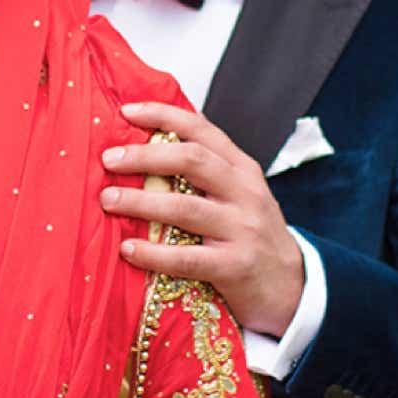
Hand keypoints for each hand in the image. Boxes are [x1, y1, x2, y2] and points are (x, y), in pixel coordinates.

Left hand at [106, 100, 305, 337]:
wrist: (290, 286)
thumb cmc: (248, 236)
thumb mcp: (236, 195)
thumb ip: (202, 173)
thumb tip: (143, 148)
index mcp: (240, 169)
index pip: (202, 131)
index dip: (164, 116)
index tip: (126, 111)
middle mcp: (244, 192)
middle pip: (192, 161)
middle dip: (145, 156)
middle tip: (108, 159)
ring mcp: (242, 229)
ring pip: (186, 207)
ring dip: (141, 202)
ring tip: (107, 200)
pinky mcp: (235, 266)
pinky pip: (187, 258)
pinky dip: (153, 253)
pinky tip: (127, 249)